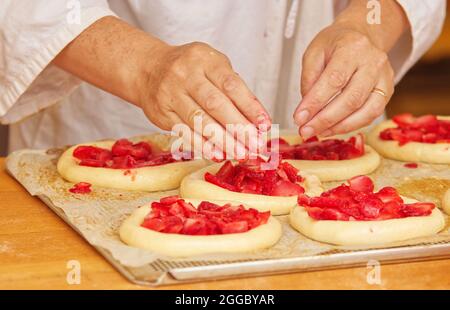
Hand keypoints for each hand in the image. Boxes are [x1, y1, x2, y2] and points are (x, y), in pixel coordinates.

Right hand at [137, 42, 270, 155]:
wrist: (148, 69)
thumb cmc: (190, 70)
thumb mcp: (213, 66)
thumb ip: (234, 89)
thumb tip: (256, 121)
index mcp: (205, 60)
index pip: (232, 85)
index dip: (250, 106)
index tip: (265, 125)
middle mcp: (186, 75)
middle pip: (215, 104)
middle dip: (238, 127)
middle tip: (255, 145)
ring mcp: (171, 94)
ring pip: (199, 120)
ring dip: (222, 140)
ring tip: (240, 153)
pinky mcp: (162, 113)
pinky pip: (184, 132)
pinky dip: (202, 145)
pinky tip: (217, 153)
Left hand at [294, 23, 394, 138]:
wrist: (361, 35)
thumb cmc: (335, 44)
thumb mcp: (314, 52)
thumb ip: (309, 79)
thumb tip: (307, 110)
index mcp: (352, 48)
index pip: (334, 80)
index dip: (315, 102)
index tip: (299, 118)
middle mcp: (373, 62)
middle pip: (351, 99)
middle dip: (325, 120)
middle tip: (305, 131)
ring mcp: (384, 78)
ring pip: (366, 111)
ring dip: (339, 127)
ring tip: (318, 133)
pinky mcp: (388, 91)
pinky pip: (372, 114)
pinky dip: (351, 125)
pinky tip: (332, 129)